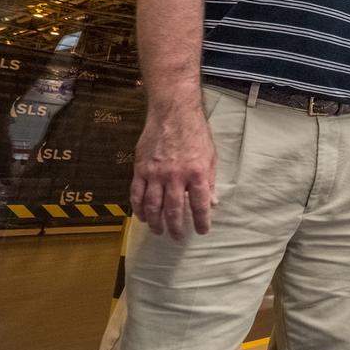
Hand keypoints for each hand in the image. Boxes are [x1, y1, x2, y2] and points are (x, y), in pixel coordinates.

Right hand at [131, 103, 215, 239]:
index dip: (201, 221)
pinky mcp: (141, 168)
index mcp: (196, 173)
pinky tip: (142, 216)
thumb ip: (210, 180)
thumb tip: (213, 202)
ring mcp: (155, 173)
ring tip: (159, 231)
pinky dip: (138, 208)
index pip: (199, 205)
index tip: (202, 231)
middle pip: (174, 210)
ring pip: (153, 206)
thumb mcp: (210, 156)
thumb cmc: (195, 132)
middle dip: (176, 227)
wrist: (172, 113)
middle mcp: (175, 176)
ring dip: (156, 222)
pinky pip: (137, 193)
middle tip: (177, 237)